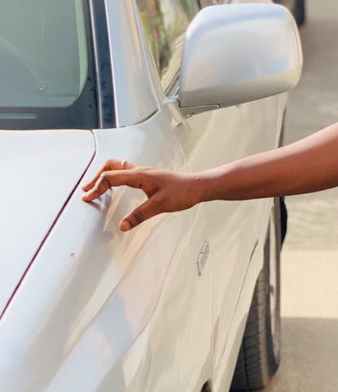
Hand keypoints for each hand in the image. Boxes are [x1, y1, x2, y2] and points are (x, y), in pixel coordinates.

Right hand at [81, 159, 201, 230]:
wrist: (197, 186)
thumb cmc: (183, 192)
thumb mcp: (160, 206)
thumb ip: (140, 216)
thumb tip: (123, 225)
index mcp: (140, 175)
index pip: (111, 177)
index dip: (96, 187)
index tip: (87, 198)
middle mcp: (140, 170)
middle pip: (111, 166)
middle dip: (96, 177)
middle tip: (86, 189)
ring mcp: (144, 172)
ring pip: (118, 167)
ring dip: (104, 175)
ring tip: (95, 186)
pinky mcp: (148, 176)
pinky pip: (126, 172)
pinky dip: (114, 177)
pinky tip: (115, 186)